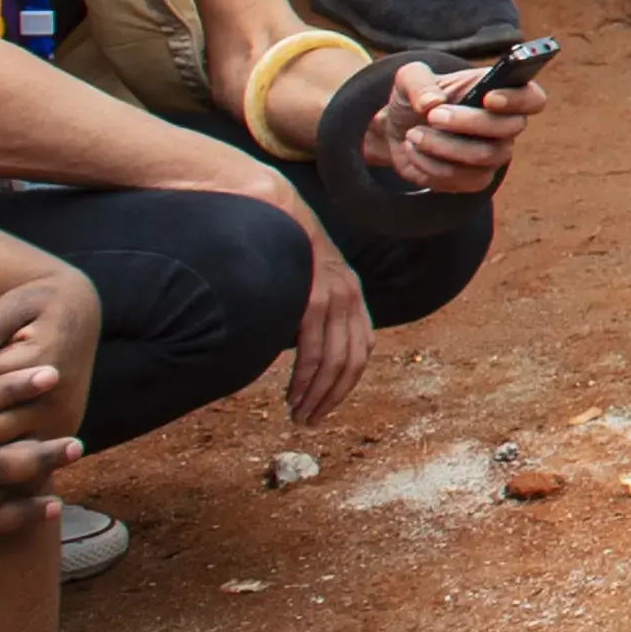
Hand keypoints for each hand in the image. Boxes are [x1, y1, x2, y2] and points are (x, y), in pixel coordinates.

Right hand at [276, 202, 377, 425]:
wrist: (270, 209)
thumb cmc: (280, 251)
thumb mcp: (305, 283)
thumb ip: (310, 315)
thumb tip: (302, 353)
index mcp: (351, 295)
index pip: (359, 351)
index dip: (345, 384)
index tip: (325, 406)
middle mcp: (350, 296)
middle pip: (350, 363)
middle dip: (331, 398)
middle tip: (309, 421)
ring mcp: (333, 297)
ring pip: (333, 363)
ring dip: (316, 396)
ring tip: (299, 416)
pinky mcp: (312, 299)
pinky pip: (313, 352)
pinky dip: (305, 381)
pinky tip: (293, 396)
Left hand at [363, 48, 537, 199]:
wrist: (396, 130)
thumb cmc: (414, 98)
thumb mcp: (409, 78)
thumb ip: (419, 82)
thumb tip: (432, 102)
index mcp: (499, 91)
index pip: (533, 99)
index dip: (518, 100)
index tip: (488, 98)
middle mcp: (503, 125)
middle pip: (509, 130)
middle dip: (468, 123)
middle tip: (433, 116)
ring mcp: (492, 154)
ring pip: (484, 157)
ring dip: (442, 146)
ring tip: (414, 134)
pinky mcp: (474, 179)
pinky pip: (462, 180)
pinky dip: (431, 166)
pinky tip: (415, 151)